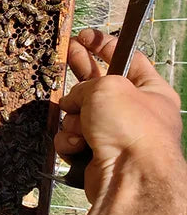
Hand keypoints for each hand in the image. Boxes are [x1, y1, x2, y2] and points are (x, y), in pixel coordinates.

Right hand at [54, 29, 182, 202]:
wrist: (129, 178)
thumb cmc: (130, 128)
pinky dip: (69, 141)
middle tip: (64, 53)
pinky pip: (72, 138)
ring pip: (79, 114)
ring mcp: (115, 135)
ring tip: (79, 127)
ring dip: (72, 119)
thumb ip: (86, 84)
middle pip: (99, 85)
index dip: (103, 44)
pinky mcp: (96, 155)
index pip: (126, 58)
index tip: (83, 35)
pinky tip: (77, 146)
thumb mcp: (107, 87)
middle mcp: (135, 112)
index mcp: (150, 90)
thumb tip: (72, 102)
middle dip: (80, 73)